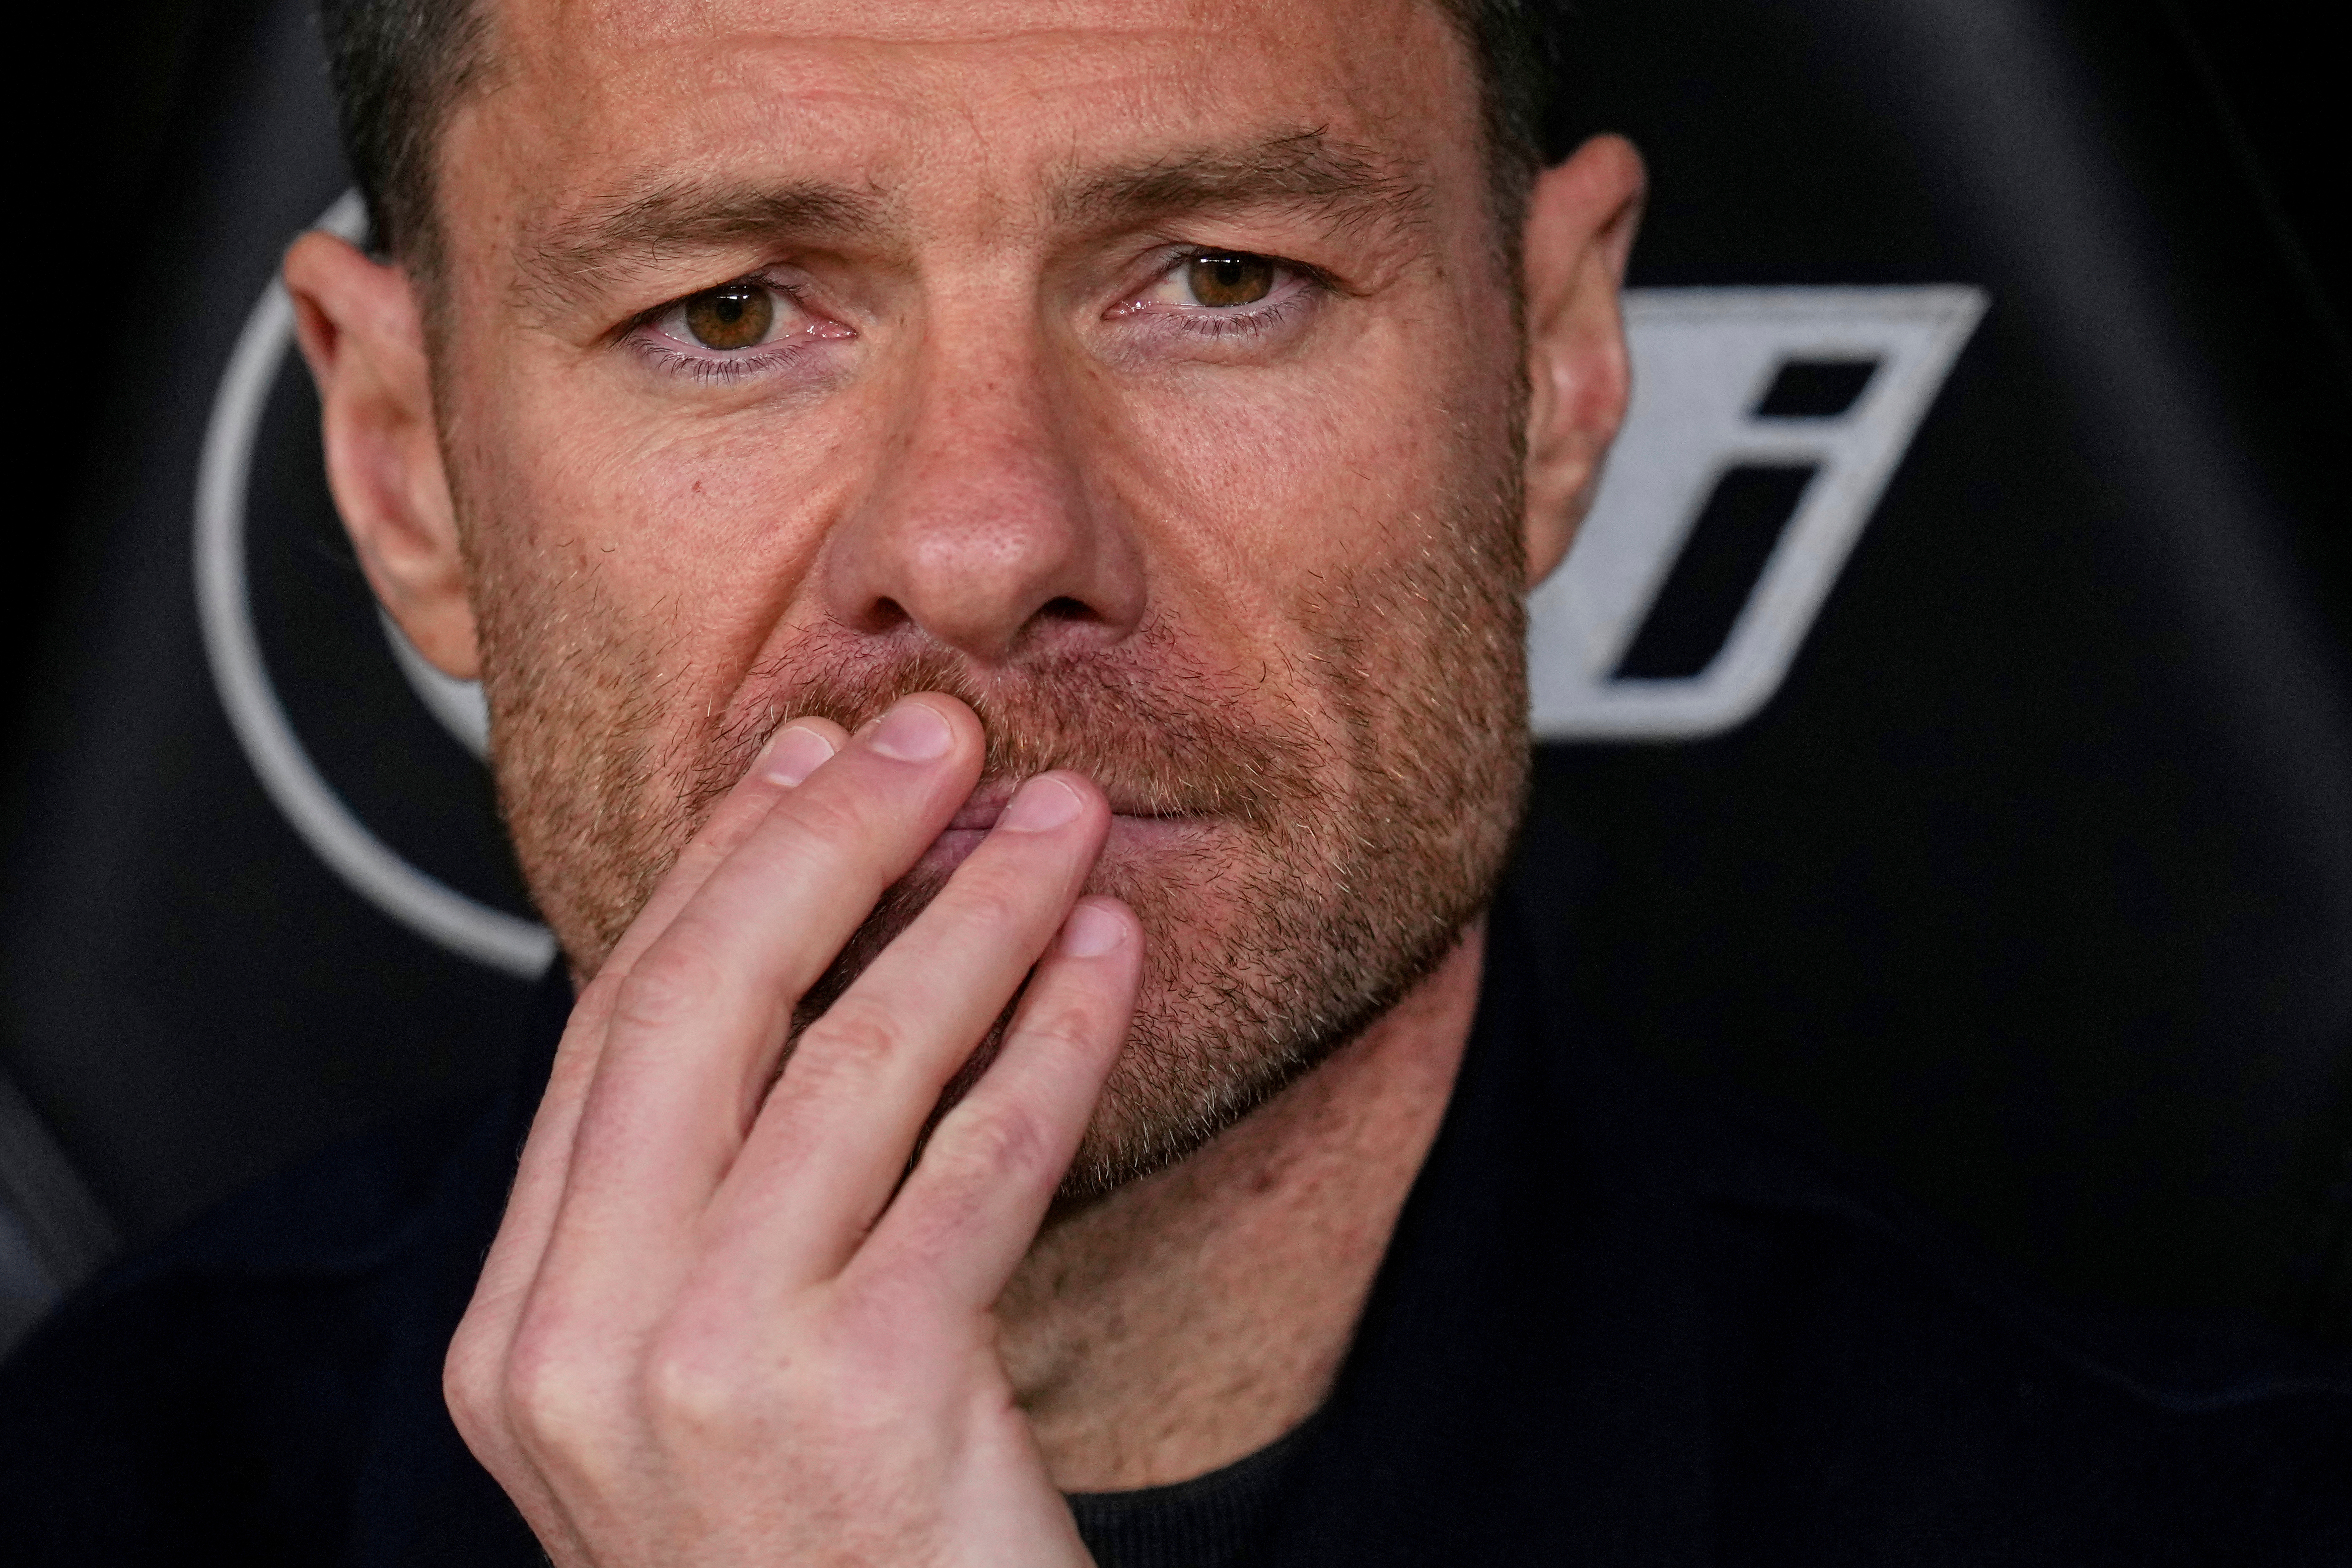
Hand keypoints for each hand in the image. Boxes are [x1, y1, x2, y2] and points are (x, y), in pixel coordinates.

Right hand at [444, 694, 1137, 1565]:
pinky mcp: (859, 1401)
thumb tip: (779, 954)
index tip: (806, 758)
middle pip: (702, 1004)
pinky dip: (1058, 1038)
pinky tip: (1110, 962)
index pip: (615, 1027)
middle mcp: (580, 1344)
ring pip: (854, 1058)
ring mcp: (706, 1375)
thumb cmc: (817, 1556)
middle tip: (935, 734)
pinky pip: (981, 1161)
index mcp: (526, 1326)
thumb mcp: (703, 1377)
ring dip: (973, 910)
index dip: (721, 869)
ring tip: (1058, 823)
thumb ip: (704, 1200)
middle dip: (827, 837)